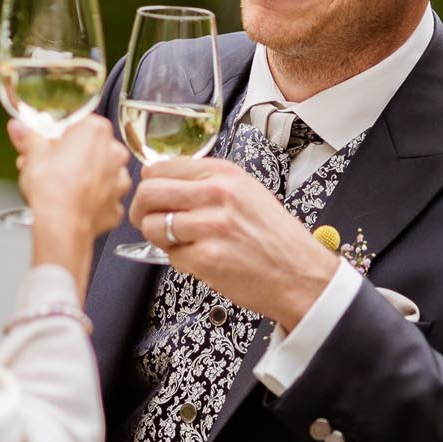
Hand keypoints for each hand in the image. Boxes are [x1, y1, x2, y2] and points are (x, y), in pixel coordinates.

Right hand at [9, 117, 130, 290]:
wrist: (61, 226)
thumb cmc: (52, 188)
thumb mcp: (32, 154)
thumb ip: (28, 137)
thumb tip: (20, 129)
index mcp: (96, 131)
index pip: (78, 125)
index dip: (58, 137)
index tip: (46, 146)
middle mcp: (114, 153)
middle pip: (89, 149)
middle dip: (68, 157)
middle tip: (45, 167)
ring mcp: (119, 180)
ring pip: (98, 174)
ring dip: (81, 178)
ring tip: (56, 187)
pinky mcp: (116, 206)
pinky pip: (101, 198)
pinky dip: (88, 201)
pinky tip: (71, 203)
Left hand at [129, 157, 339, 328]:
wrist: (300, 274)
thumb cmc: (275, 237)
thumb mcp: (246, 191)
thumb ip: (206, 182)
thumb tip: (160, 178)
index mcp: (224, 173)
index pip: (161, 167)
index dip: (150, 183)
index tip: (152, 195)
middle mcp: (216, 194)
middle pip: (148, 192)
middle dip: (141, 210)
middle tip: (148, 220)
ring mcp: (210, 226)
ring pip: (153, 225)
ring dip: (159, 237)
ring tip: (181, 243)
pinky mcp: (206, 257)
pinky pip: (170, 255)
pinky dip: (180, 260)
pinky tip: (201, 259)